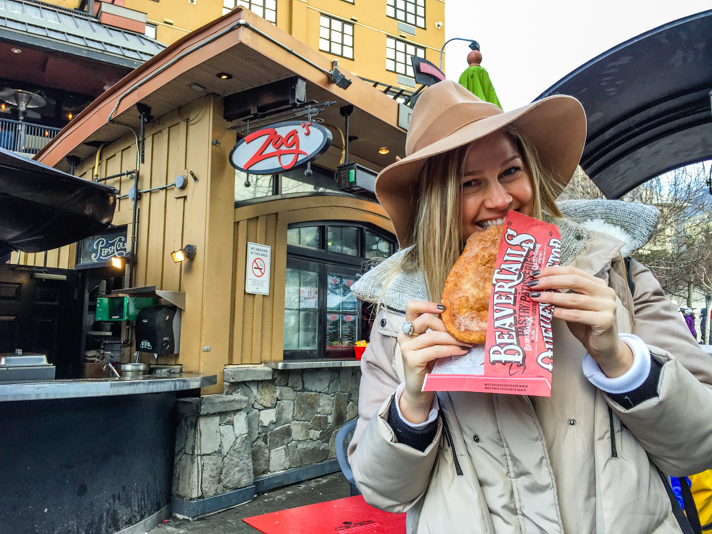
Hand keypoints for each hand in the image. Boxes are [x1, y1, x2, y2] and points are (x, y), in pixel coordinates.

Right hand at [397, 300, 471, 422]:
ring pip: (434, 336)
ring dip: (454, 339)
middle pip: (426, 319)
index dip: (427, 304)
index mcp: (408, 328)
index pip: (412, 307)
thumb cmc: (429, 365)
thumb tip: (461, 320)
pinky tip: (462, 351)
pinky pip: (436, 350)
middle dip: (447, 326)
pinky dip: (452, 349)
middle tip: (463, 332)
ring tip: (467, 343)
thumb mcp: (433, 344)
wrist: (420, 389)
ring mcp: (407, 347)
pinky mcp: (412, 360)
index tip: (444, 308)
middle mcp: (404, 335)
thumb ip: (438, 331)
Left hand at [528, 266, 632, 377]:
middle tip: (532, 285)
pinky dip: (562, 313)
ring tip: (536, 297)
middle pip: (574, 281)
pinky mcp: (605, 321)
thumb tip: (540, 284)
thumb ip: (562, 294)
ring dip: (552, 297)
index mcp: (598, 284)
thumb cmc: (586, 325)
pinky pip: (578, 315)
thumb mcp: (573, 306)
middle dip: (550, 281)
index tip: (535, 274)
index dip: (553, 271)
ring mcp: (607, 306)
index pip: (573, 271)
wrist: (604, 347)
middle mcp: (605, 292)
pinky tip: (550, 312)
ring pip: (574, 298)